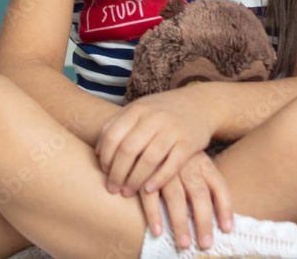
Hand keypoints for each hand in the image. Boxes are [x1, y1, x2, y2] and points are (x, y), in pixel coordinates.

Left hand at [95, 87, 213, 196]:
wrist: (199, 104)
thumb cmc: (162, 112)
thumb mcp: (139, 111)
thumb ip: (117, 126)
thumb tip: (97, 153)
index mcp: (137, 109)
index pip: (113, 136)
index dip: (105, 157)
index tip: (103, 172)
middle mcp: (154, 117)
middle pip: (128, 150)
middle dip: (117, 173)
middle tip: (113, 189)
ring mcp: (173, 129)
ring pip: (149, 159)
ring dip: (135, 180)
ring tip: (127, 192)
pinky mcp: (189, 143)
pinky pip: (172, 165)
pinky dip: (158, 180)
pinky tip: (149, 190)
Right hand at [139, 151, 232, 250]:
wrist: (146, 125)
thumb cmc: (175, 152)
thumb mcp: (194, 158)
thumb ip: (204, 180)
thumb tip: (221, 211)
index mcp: (202, 161)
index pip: (219, 185)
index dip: (225, 208)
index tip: (227, 229)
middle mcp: (187, 163)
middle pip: (199, 195)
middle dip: (203, 221)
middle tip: (206, 244)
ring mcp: (165, 167)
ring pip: (176, 197)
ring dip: (180, 222)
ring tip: (184, 243)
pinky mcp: (145, 171)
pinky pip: (150, 195)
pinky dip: (154, 214)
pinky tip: (158, 231)